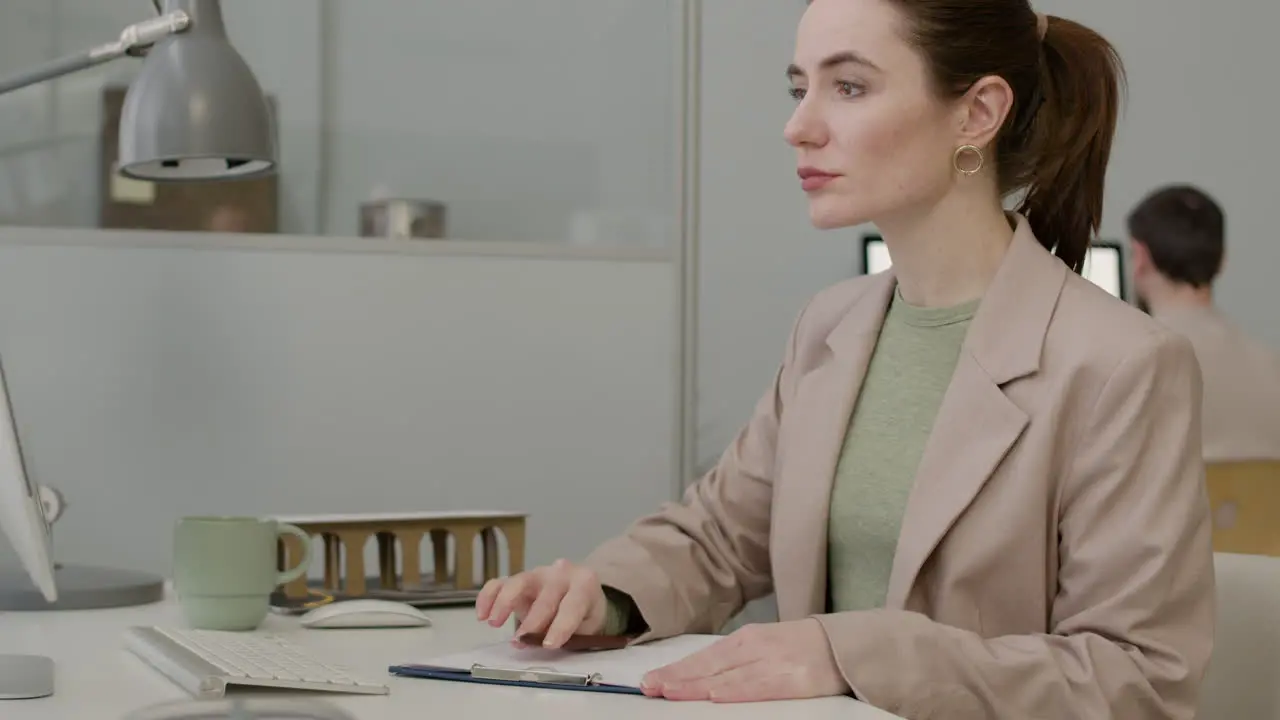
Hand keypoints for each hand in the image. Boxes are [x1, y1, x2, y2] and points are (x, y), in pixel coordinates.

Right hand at [474, 558, 607, 647]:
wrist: (581, 596)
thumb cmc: (585, 615)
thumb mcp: (585, 628)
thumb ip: (565, 636)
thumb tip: (537, 645)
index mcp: (585, 584)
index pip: (573, 603)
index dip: (562, 625)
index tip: (549, 645)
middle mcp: (560, 574)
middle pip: (546, 595)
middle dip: (533, 620)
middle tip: (520, 640)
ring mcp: (537, 574)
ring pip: (519, 582)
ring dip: (504, 602)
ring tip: (493, 623)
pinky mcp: (518, 579)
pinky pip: (500, 583)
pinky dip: (488, 596)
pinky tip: (481, 614)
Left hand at [640, 619, 848, 702]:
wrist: (845, 643)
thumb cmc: (800, 647)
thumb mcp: (764, 645)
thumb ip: (734, 659)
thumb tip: (698, 675)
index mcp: (746, 638)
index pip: (703, 657)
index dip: (675, 670)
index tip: (649, 680)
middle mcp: (755, 647)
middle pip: (708, 666)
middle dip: (676, 678)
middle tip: (648, 687)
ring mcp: (774, 663)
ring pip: (727, 677)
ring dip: (696, 686)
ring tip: (669, 692)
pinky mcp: (794, 680)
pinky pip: (760, 687)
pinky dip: (737, 691)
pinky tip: (716, 696)